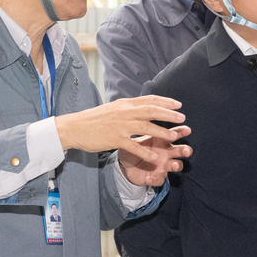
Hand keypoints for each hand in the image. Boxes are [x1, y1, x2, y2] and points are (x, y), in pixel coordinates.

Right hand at [56, 95, 185, 162]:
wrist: (74, 127)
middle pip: (151, 110)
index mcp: (124, 104)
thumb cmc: (93, 119)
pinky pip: (133, 146)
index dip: (165, 101)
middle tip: (182, 118)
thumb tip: (141, 106)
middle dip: (168, 114)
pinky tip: (154, 157)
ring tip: (174, 136)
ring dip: (162, 131)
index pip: (148, 100)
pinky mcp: (114, 139)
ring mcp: (120, 125)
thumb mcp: (112, 109)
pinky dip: (145, 151)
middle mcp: (124, 112)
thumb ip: (127, 108)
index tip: (178, 104)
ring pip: (146, 126)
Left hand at [119, 126, 192, 186]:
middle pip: (180, 151)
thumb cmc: (133, 149)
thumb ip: (141, 134)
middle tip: (186, 150)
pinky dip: (156, 179)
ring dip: (176, 165)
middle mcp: (166, 153)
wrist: (125, 165)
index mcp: (162, 141)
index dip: (182, 132)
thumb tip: (141, 122)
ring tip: (173, 165)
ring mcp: (163, 166)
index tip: (187, 130)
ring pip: (176, 165)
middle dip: (185, 150)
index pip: (175, 134)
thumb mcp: (135, 140)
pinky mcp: (157, 177)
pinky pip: (160, 180)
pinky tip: (149, 178)